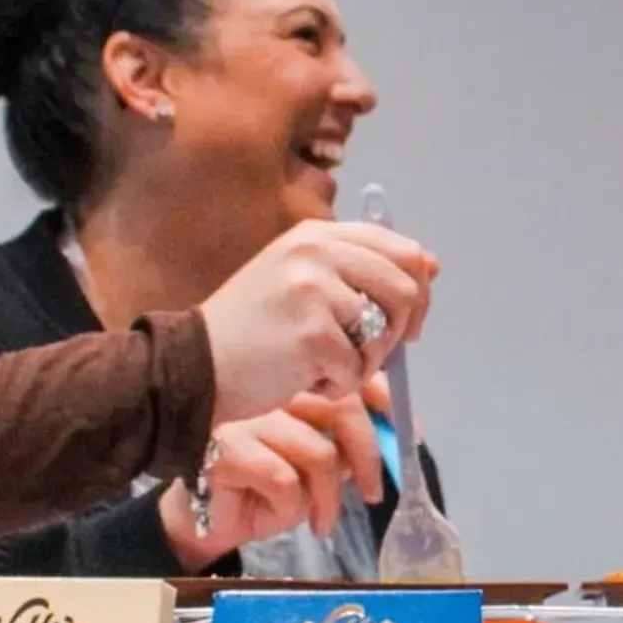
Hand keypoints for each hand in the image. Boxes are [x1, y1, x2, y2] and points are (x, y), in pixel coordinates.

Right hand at [158, 386, 388, 568]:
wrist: (201, 520)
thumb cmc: (259, 490)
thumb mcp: (314, 465)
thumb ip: (348, 444)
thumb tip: (403, 432)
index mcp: (293, 382)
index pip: (348, 375)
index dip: (385, 400)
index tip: (408, 433)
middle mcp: (270, 389)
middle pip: (342, 408)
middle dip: (368, 456)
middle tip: (374, 493)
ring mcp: (247, 414)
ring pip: (319, 452)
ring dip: (329, 498)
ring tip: (323, 522)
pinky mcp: (227, 447)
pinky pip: (284, 479)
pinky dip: (291, 507)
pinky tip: (280, 517)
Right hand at [197, 220, 434, 420]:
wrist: (191, 365)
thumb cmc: (250, 331)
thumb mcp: (299, 280)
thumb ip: (358, 269)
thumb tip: (430, 266)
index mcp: (316, 236)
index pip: (400, 248)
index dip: (417, 288)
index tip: (408, 320)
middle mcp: (316, 253)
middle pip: (405, 287)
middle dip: (400, 329)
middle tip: (374, 354)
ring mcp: (314, 290)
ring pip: (384, 332)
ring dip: (365, 362)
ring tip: (325, 366)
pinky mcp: (312, 334)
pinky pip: (357, 369)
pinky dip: (337, 386)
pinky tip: (303, 381)